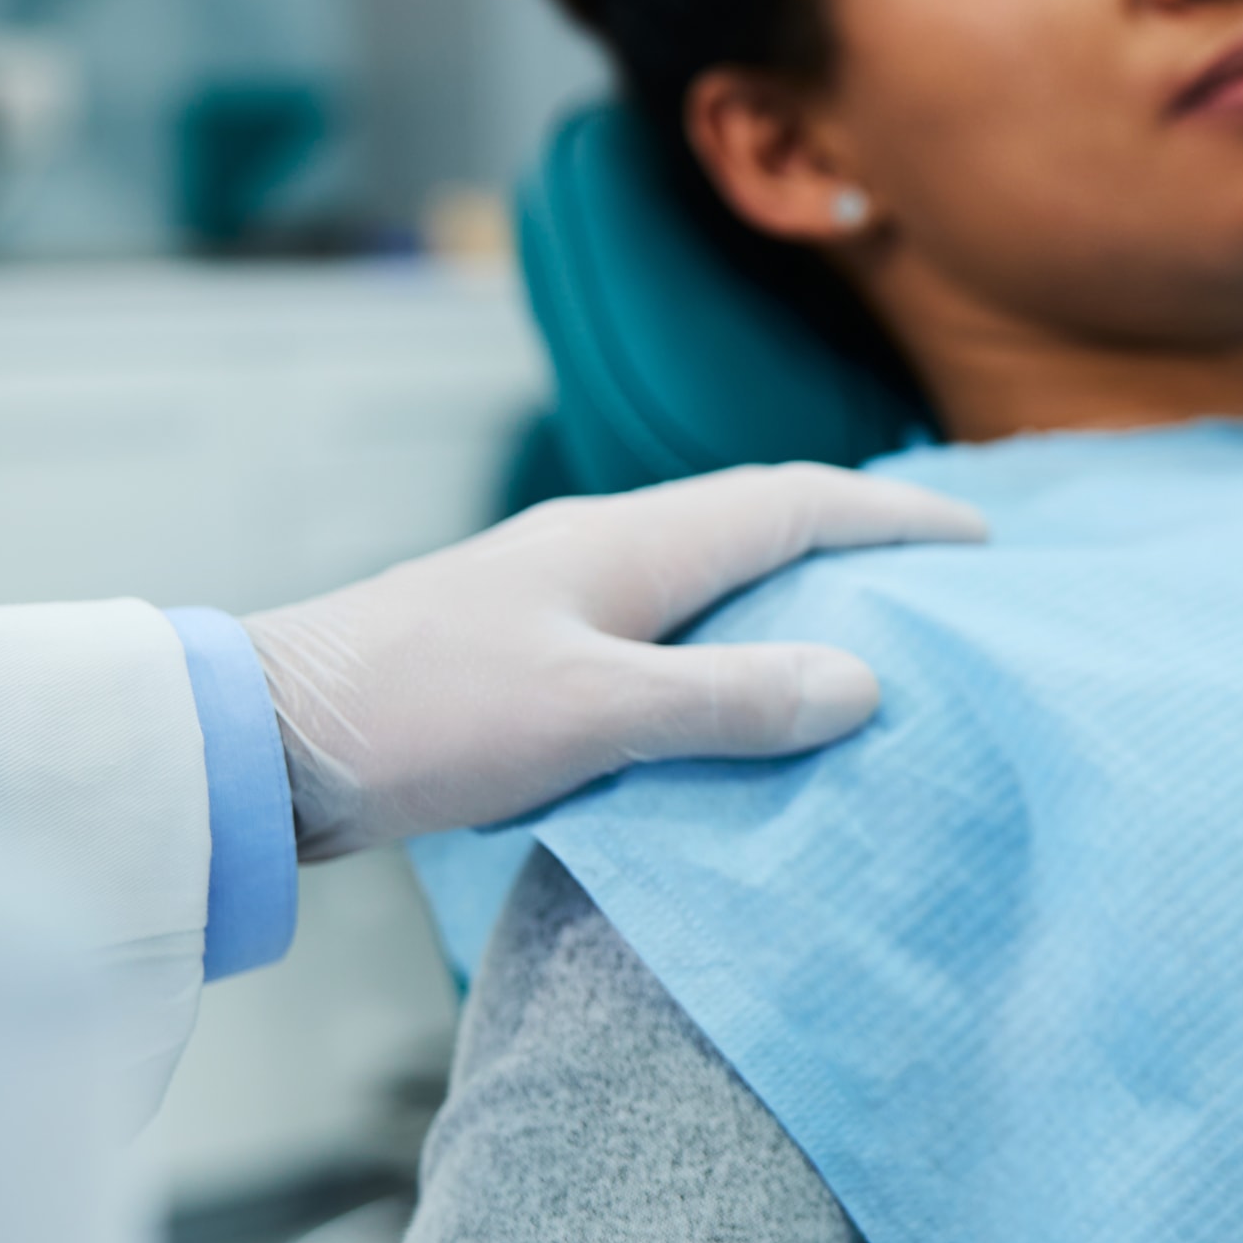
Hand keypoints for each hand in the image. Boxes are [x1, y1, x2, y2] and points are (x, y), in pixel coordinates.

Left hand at [242, 464, 985, 858]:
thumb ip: (730, 700)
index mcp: (629, 542)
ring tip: (865, 645)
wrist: (263, 740)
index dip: (894, 518)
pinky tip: (740, 705)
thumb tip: (865, 682)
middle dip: (858, 545)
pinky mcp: (527, 651)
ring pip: (711, 579)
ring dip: (794, 598)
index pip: (795, 502)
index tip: (979, 542)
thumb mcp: (593, 714)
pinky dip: (731, 649)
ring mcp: (559, 596)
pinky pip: (667, 630)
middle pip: (760, 525)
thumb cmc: (422, 716)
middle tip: (940, 588)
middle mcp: (601, 549)